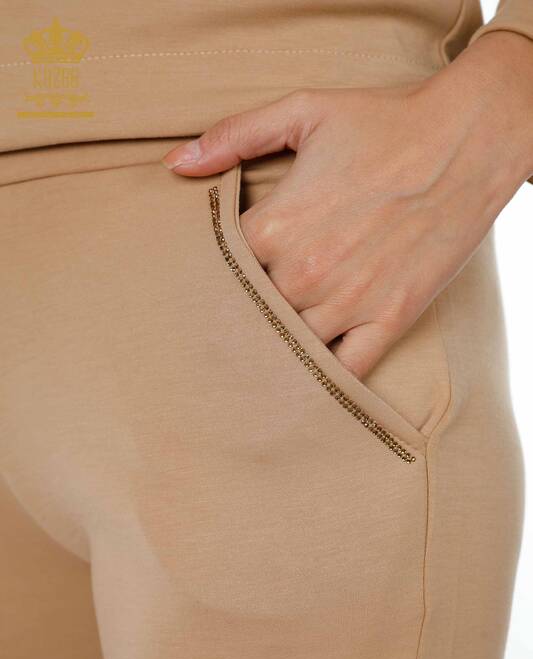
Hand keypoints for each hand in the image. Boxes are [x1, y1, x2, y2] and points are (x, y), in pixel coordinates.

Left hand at [162, 32, 532, 378]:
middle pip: (250, 315)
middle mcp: (305, 272)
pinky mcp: (389, 319)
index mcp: (277, 225)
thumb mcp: (303, 111)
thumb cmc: (385, 123)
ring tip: (262, 352)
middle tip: (228, 322)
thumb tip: (175, 165)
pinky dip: (325, 380)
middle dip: (239, 316)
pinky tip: (308, 380)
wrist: (468, 142)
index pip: (218, 270)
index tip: (209, 279)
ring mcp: (349, 302)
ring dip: (275, 350)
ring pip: (290, 348)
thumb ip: (235, 136)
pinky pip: (347, 370)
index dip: (210, 276)